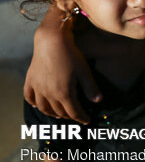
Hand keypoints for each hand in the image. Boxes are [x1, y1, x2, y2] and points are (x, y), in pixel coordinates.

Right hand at [24, 6, 101, 123]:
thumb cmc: (71, 55)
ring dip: (52, 113)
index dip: (81, 118)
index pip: (74, 112)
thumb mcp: (85, 72)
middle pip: (59, 111)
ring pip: (43, 107)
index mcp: (64, 93)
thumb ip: (91, 88)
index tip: (87, 120)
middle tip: (75, 116)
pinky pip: (29, 96)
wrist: (52, 41)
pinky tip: (37, 104)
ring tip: (59, 114)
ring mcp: (38, 87)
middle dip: (69, 116)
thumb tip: (98, 101)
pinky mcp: (31, 80)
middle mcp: (49, 93)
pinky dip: (33, 103)